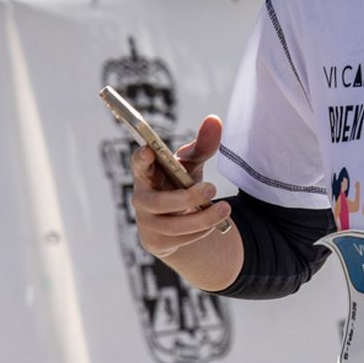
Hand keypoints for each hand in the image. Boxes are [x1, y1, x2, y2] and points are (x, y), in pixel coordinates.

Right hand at [130, 114, 232, 258]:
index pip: (138, 165)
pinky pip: (181, 240)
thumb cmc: (178, 183)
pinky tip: (215, 222)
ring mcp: (147, 222)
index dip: (141, 159)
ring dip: (202, 218)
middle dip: (187, 198)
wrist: (175, 220)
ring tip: (225, 209)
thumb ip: (202, 145)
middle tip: (212, 188)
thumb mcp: (189, 165)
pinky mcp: (156, 242)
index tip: (149, 150)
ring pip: (173, 226)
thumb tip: (214, 120)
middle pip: (158, 202)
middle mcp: (142, 198)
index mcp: (147, 173)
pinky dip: (201, 230)